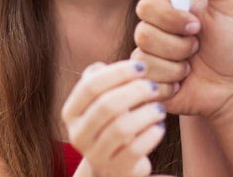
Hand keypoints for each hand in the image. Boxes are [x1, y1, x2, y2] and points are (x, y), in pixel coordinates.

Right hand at [61, 60, 167, 176]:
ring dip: (146, 113)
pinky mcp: (116, 171)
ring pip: (121, 129)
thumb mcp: (102, 100)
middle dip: (135, 91)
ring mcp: (95, 156)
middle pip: (106, 106)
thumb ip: (100, 81)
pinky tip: (159, 126)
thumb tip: (99, 66)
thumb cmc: (112, 122)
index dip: (118, 72)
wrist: (114, 166)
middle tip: (154, 86)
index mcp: (71, 113)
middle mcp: (78, 135)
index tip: (142, 66)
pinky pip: (135, 150)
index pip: (90, 86)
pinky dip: (151, 134)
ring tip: (160, 108)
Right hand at [134, 0, 232, 119]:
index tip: (197, 25)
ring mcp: (150, 56)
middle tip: (198, 44)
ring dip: (177, 63)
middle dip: (178, 43)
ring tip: (192, 64)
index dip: (172, 17)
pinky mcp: (149, 81)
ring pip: (144, 57)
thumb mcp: (230, 4)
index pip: (148, 5)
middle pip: (143, 32)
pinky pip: (147, 80)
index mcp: (170, 8)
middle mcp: (156, 30)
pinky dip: (172, 82)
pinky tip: (184, 81)